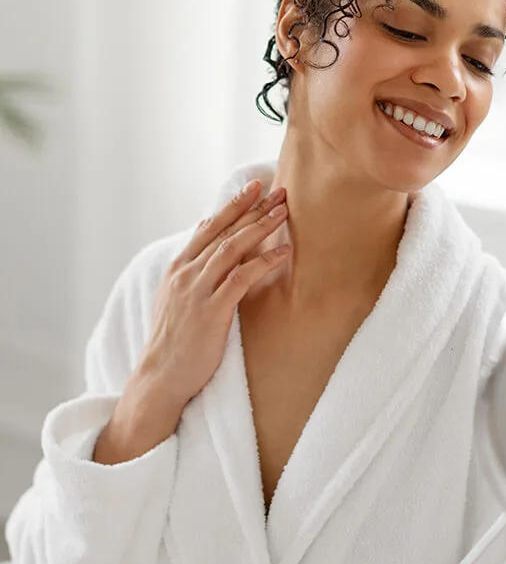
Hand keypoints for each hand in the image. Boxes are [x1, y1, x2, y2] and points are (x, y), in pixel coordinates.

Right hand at [137, 179, 290, 407]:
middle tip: (278, 190)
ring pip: (233, 248)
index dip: (233, 206)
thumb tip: (203, 234)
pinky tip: (284, 251)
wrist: (161, 376)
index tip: (254, 187)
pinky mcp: (212, 310)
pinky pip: (242, 278)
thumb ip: (191, 267)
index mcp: (178, 268)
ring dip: (261, 226)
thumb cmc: (174, 340)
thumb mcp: (175, 297)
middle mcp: (186, 273)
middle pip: (224, 231)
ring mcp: (198, 290)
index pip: (209, 227)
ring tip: (284, 211)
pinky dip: (264, 261)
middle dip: (252, 208)